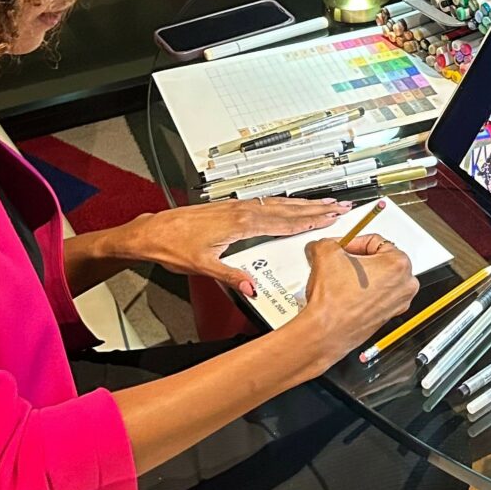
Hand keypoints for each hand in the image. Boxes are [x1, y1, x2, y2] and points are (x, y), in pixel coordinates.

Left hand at [127, 199, 344, 295]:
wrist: (152, 232)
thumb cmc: (173, 247)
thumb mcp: (202, 267)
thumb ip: (230, 276)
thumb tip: (252, 287)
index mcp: (239, 224)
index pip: (283, 223)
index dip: (309, 221)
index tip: (329, 218)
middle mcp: (241, 211)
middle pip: (286, 209)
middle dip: (314, 208)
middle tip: (338, 206)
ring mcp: (236, 206)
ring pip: (277, 203)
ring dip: (302, 203)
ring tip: (323, 202)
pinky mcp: (230, 206)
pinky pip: (264, 203)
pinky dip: (283, 203)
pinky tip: (288, 203)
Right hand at [292, 235, 418, 374]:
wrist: (326, 331)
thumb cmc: (333, 301)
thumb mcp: (325, 253)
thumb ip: (327, 242)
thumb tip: (325, 245)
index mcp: (399, 264)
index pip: (374, 241)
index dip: (352, 243)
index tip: (340, 248)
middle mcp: (405, 285)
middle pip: (379, 260)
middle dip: (357, 260)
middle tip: (339, 262)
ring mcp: (398, 303)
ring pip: (378, 278)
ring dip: (359, 276)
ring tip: (340, 279)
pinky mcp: (388, 316)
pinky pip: (376, 295)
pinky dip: (361, 292)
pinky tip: (344, 293)